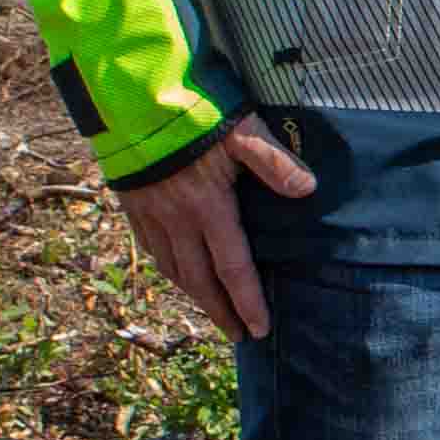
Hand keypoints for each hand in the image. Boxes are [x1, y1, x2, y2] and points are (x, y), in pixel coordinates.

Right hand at [116, 118, 312, 337]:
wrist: (131, 103)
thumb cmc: (193, 116)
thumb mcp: (242, 131)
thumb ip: (273, 162)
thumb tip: (307, 189)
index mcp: (209, 208)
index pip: (233, 268)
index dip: (248, 302)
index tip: (259, 329)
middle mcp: (178, 222)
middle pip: (201, 280)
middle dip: (221, 312)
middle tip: (238, 335)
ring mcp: (152, 217)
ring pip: (174, 270)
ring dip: (195, 297)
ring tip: (213, 313)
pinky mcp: (133, 208)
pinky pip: (152, 251)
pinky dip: (169, 272)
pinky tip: (178, 277)